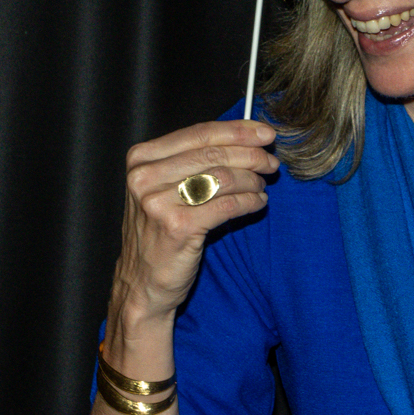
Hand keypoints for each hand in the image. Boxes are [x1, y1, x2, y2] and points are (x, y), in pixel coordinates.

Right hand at [110, 119, 280, 326]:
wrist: (142, 283)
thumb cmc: (160, 232)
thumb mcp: (164, 188)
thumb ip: (193, 161)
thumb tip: (245, 136)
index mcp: (141, 159)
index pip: (199, 133)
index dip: (238, 130)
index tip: (265, 132)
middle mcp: (145, 177)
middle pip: (213, 154)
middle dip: (251, 154)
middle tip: (271, 162)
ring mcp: (158, 202)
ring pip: (223, 178)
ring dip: (252, 180)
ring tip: (262, 185)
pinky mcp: (178, 227)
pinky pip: (227, 205)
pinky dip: (249, 201)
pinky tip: (258, 202)